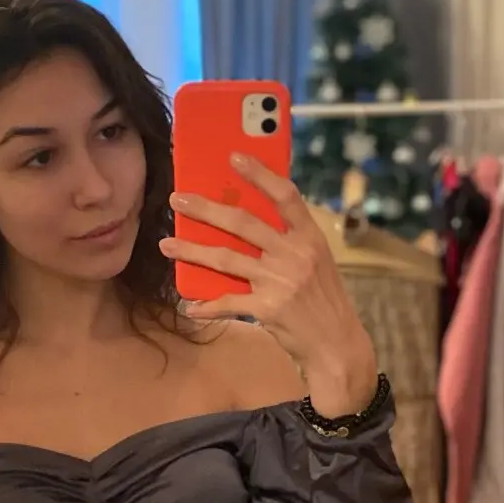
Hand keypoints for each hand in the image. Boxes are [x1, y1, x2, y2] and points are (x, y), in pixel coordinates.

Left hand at [164, 154, 378, 418]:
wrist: (337, 345)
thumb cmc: (323, 300)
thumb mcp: (316, 262)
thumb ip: (288, 241)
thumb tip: (242, 221)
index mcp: (311, 238)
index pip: (286, 196)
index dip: (260, 174)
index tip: (234, 157)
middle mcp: (296, 255)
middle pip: (243, 223)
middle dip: (205, 209)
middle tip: (177, 199)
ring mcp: (280, 282)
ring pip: (225, 259)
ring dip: (191, 251)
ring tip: (166, 244)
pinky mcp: (267, 309)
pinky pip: (227, 302)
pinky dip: (205, 305)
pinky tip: (189, 305)